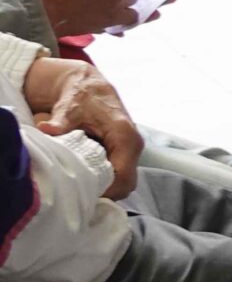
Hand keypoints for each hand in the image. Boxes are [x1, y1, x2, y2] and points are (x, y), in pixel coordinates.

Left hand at [28, 61, 142, 199]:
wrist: (89, 87)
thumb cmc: (82, 97)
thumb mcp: (69, 108)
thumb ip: (61, 122)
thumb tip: (47, 128)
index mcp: (125, 135)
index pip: (124, 177)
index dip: (105, 191)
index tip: (82, 194)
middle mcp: (133, 144)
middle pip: (126, 184)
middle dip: (105, 192)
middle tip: (80, 193)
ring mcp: (130, 149)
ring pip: (124, 181)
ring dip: (105, 187)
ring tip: (81, 185)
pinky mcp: (124, 152)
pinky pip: (119, 175)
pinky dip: (105, 181)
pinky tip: (86, 177)